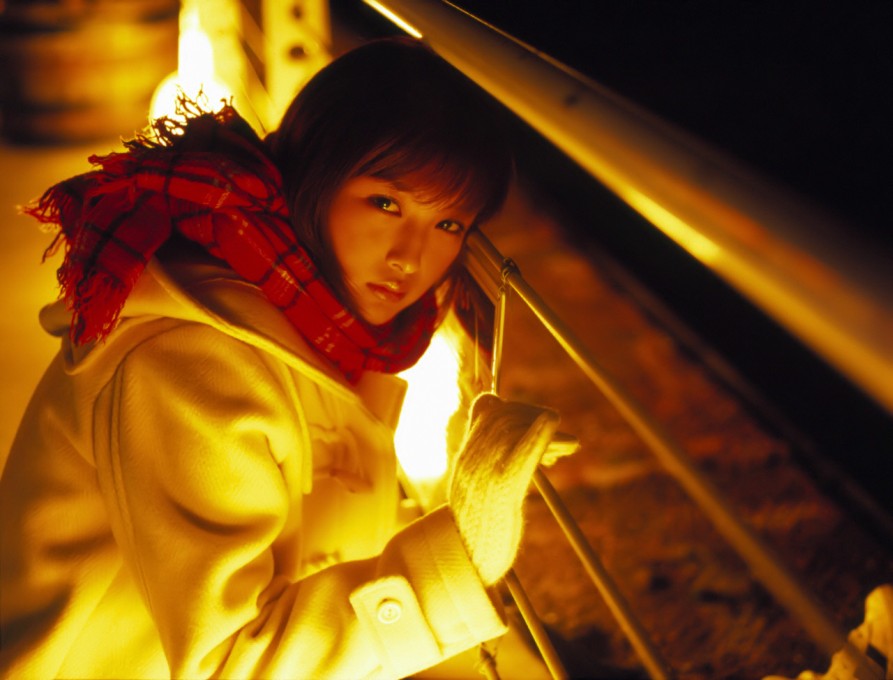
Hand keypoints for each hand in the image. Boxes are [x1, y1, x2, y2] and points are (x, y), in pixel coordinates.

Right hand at [448, 393, 561, 584]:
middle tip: (564, 444)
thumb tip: (525, 452)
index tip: (541, 424)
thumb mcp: (481, 495)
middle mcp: (473, 458)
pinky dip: (541, 436)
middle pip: (506, 415)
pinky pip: (521, 451)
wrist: (464, 568)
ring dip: (549, 431)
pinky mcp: (504, 486)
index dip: (516, 409)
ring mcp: (485, 471)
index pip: (487, 407)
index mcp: (467, 458)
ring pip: (515, 428)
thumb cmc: (478, 536)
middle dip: (536, 417)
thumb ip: (494, 470)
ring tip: (570, 447)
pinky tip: (559, 431)